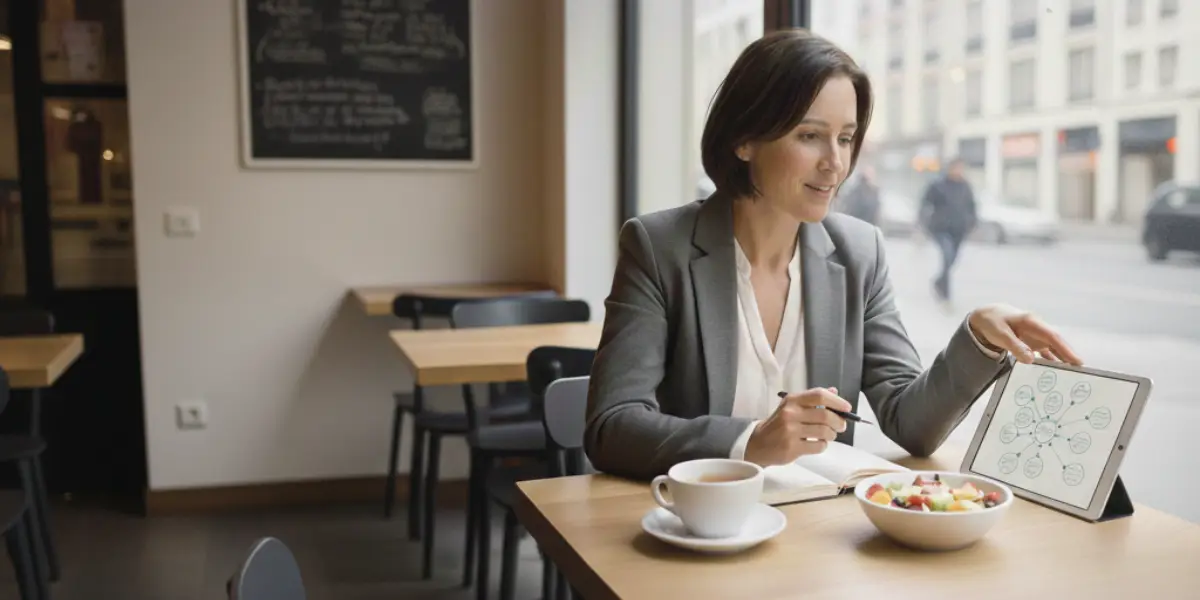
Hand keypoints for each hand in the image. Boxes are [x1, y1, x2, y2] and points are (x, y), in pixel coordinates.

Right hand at [743, 388, 851, 466]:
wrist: (758, 444)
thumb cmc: (778, 424)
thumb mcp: (792, 407)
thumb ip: (812, 399)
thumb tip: (834, 391)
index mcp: (792, 400)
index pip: (819, 395)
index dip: (837, 401)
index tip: (847, 408)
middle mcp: (790, 413)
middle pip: (825, 415)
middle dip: (838, 422)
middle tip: (841, 426)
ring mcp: (790, 431)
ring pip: (824, 432)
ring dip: (831, 435)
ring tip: (828, 436)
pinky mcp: (792, 448)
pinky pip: (818, 446)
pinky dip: (823, 445)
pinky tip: (817, 444)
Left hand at [968, 304, 1082, 365]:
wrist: (987, 316)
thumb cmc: (993, 323)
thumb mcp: (1000, 334)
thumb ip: (1015, 345)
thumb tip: (1030, 359)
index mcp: (1032, 322)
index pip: (1052, 336)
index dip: (1065, 349)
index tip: (1076, 360)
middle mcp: (1039, 328)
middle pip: (1057, 343)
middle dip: (1069, 356)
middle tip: (1081, 372)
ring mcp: (1037, 335)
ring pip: (1054, 348)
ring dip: (1063, 359)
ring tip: (1073, 374)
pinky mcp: (1034, 341)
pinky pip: (1046, 352)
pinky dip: (1052, 360)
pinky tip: (1057, 371)